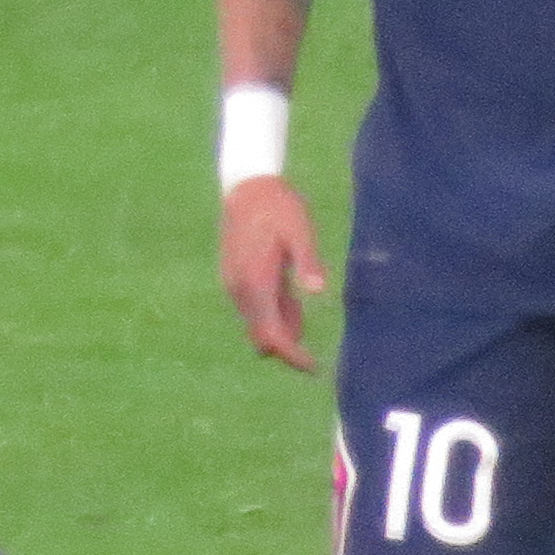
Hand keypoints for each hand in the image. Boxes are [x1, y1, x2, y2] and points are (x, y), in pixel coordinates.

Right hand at [221, 176, 327, 371]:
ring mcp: (234, 285)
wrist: (247, 188)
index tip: (314, 367)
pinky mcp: (234, 278)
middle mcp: (240, 290)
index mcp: (256, 283)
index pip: (271, 335)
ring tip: (303, 314)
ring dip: (280, 328)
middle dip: (286, 349)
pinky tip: (290, 299)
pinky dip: (272, 314)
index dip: (292, 356)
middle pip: (261, 336)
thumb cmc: (279, 208)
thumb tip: (320, 291)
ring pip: (256, 323)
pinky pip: (253, 309)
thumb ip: (307, 261)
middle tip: (313, 355)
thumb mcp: (300, 231)